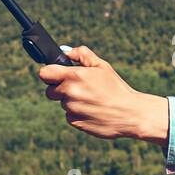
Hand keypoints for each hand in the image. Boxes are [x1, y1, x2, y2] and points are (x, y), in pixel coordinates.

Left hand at [37, 45, 168, 144]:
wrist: (130, 114)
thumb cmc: (117, 88)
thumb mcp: (102, 66)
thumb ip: (82, 55)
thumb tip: (65, 52)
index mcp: (75, 76)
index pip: (44, 73)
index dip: (49, 73)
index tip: (56, 75)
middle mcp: (70, 92)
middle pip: (50, 91)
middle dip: (60, 89)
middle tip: (79, 88)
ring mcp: (71, 109)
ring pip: (62, 104)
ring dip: (72, 101)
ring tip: (92, 100)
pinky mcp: (75, 122)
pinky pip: (69, 116)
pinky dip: (78, 113)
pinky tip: (93, 110)